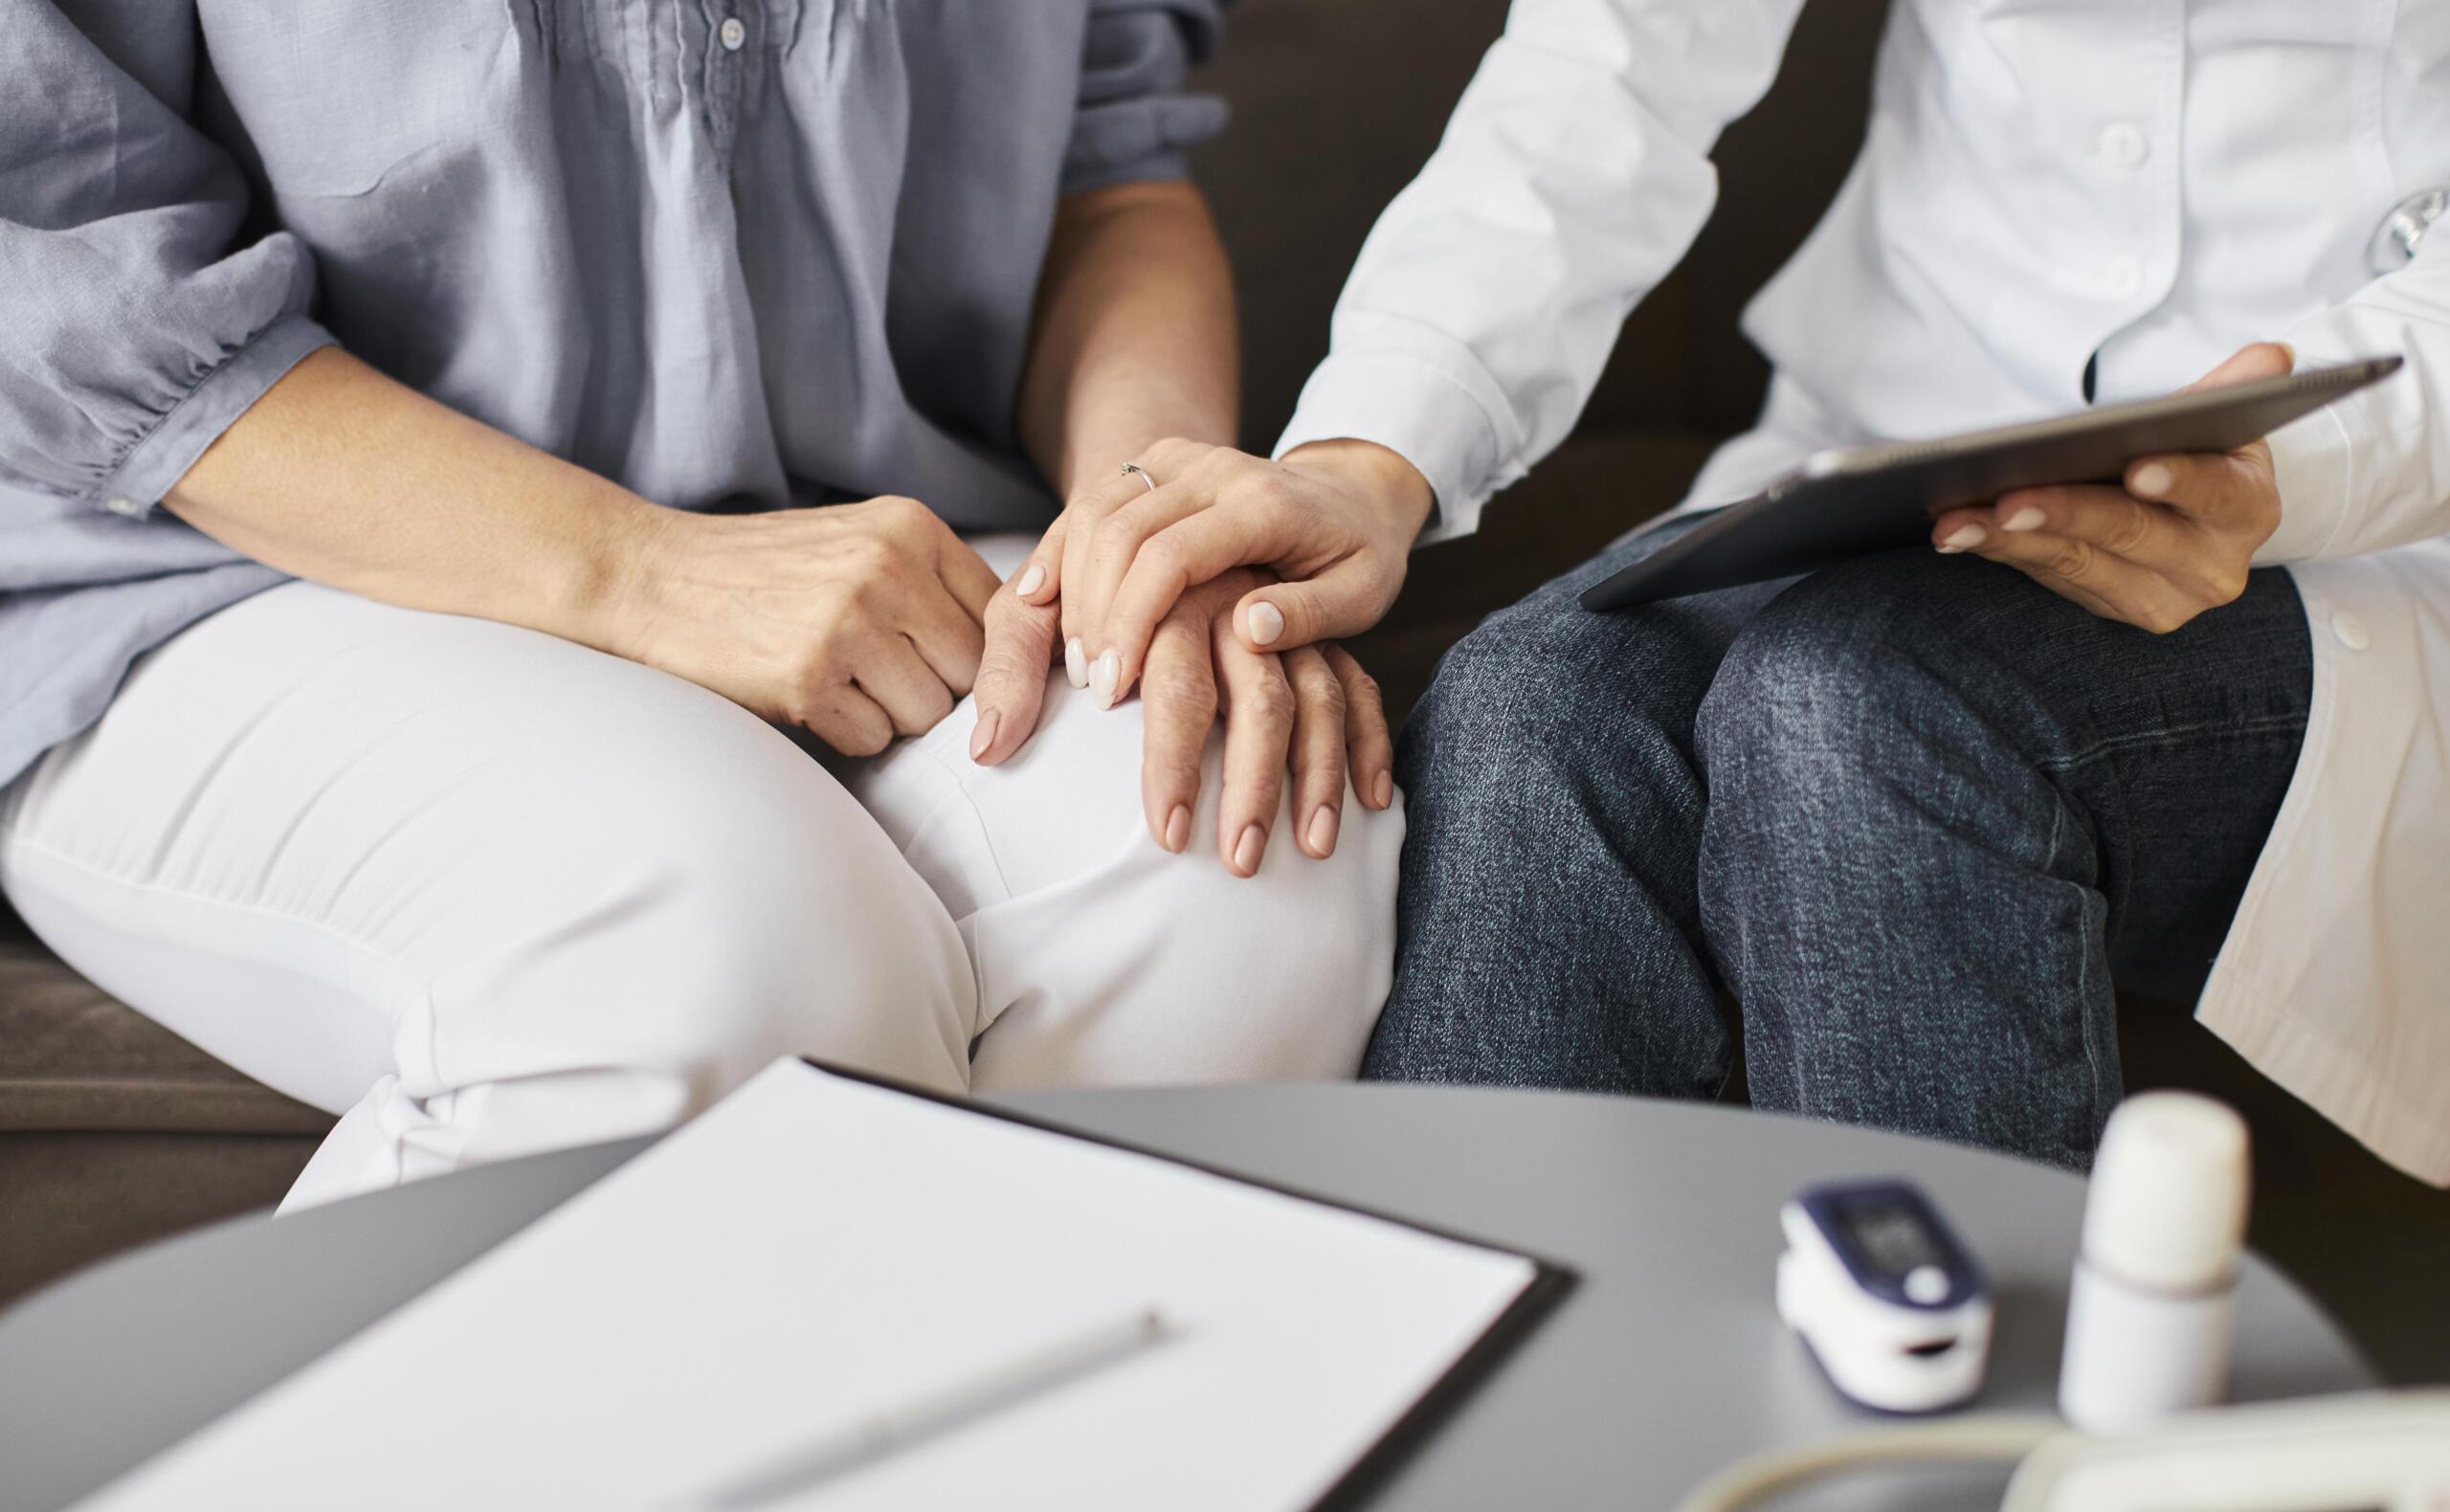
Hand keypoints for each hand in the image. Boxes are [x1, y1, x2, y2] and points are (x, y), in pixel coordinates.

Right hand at [610, 495, 1000, 753]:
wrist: (648, 577)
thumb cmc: (762, 571)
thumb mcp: (858, 542)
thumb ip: (933, 583)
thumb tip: (1018, 662)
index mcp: (910, 527)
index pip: (1001, 614)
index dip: (982, 654)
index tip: (948, 667)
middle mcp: (887, 568)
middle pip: (973, 671)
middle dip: (935, 687)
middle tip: (875, 671)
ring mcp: (847, 623)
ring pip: (927, 714)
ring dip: (888, 714)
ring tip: (835, 677)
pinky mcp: (808, 678)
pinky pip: (872, 740)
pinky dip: (845, 733)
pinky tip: (805, 695)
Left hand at [970, 562, 1395, 875]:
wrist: (1156, 515)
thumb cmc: (1080, 583)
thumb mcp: (1034, 608)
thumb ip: (1011, 667)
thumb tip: (988, 747)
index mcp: (1166, 594)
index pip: (1174, 678)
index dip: (1170, 756)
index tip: (1160, 829)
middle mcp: (1234, 602)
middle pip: (1257, 696)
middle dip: (1247, 782)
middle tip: (1232, 860)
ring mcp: (1283, 623)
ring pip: (1315, 698)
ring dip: (1315, 777)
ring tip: (1306, 851)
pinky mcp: (1320, 638)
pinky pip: (1359, 691)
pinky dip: (1368, 746)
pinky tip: (1368, 806)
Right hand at [989, 437, 1432, 716]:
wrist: (1355, 492)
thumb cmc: (1359, 555)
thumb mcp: (1360, 595)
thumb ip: (1308, 614)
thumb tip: (1247, 629)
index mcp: (1264, 504)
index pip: (1174, 555)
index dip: (1134, 620)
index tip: (1114, 687)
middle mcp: (1215, 469)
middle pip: (1121, 531)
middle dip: (1095, 613)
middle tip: (1092, 686)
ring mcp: (1181, 457)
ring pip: (1096, 510)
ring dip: (1074, 587)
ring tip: (1078, 660)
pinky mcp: (1158, 461)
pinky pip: (1094, 498)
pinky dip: (1064, 549)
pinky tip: (1041, 598)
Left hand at [1928, 343, 2292, 631]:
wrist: (2195, 522)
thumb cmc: (2201, 457)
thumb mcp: (2223, 422)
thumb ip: (2236, 390)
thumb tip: (2271, 358)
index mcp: (2249, 510)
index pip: (2215, 492)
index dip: (2178, 481)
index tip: (2136, 469)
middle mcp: (2211, 568)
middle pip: (2131, 535)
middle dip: (2067, 514)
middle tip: (2009, 497)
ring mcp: (2159, 599)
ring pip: (2078, 564)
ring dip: (2011, 541)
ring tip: (1957, 520)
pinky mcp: (2109, 610)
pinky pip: (2047, 577)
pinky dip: (2001, 551)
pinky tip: (1959, 533)